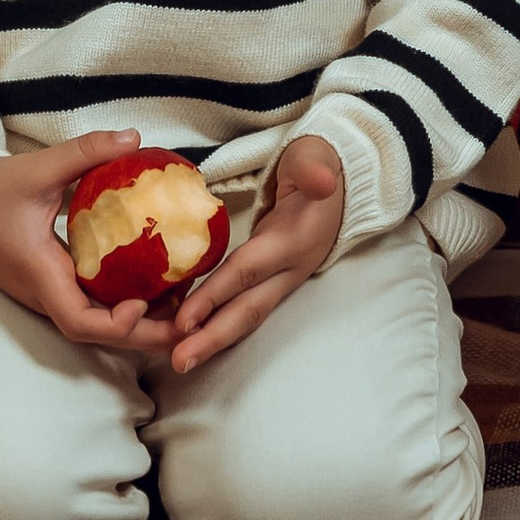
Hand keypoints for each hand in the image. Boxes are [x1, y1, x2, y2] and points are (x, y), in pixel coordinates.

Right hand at [0, 130, 172, 354]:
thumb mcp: (38, 167)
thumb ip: (85, 152)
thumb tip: (134, 137)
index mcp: (39, 274)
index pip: (79, 322)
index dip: (115, 324)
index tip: (143, 303)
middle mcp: (44, 294)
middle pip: (97, 333)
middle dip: (144, 334)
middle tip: (190, 320)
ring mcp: (46, 293)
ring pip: (96, 323)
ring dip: (138, 321)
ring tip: (183, 300)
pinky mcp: (50, 283)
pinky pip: (90, 304)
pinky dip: (123, 303)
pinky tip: (153, 283)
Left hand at [156, 136, 344, 375]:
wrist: (340, 184)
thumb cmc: (315, 164)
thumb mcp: (314, 156)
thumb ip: (313, 168)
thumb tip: (321, 183)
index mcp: (295, 240)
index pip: (249, 270)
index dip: (217, 295)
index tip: (184, 321)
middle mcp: (290, 269)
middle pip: (248, 309)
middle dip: (213, 338)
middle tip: (180, 362)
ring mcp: (282, 280)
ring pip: (245, 317)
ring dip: (212, 341)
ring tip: (178, 359)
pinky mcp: (272, 283)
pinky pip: (242, 307)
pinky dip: (215, 325)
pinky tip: (185, 335)